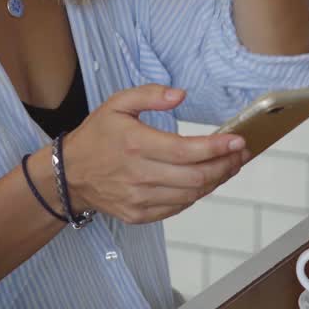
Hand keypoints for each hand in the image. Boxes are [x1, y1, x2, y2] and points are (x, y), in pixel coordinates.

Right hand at [64, 84, 248, 223]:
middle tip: (240, 154)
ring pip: (191, 195)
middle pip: (195, 177)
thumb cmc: (96, 136)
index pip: (186, 151)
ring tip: (228, 166)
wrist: (68, 174)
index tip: (238, 141)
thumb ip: (150, 94)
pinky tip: (203, 180)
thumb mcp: (117, 103)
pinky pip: (177, 207)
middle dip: (225, 166)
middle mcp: (138, 174)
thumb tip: (181, 95)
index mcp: (135, 144)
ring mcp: (138, 198)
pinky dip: (195, 195)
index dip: (217, 148)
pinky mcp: (139, 214)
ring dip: (215, 181)